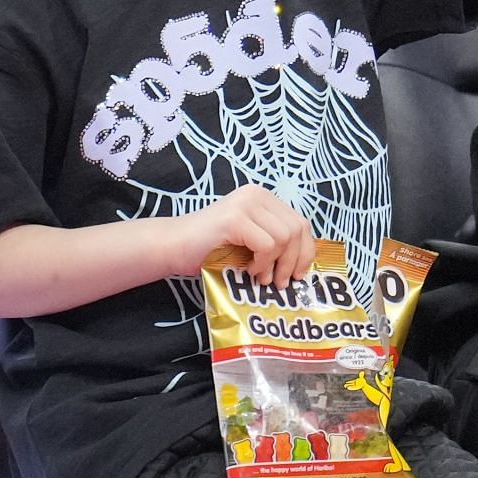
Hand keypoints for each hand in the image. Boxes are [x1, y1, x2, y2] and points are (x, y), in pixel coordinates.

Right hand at [169, 184, 316, 288]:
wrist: (172, 247)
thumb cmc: (209, 250)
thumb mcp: (250, 242)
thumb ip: (273, 242)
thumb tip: (303, 265)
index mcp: (264, 199)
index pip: (300, 222)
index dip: (305, 251)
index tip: (299, 274)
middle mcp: (257, 195)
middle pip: (297, 228)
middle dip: (294, 260)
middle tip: (281, 282)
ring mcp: (245, 204)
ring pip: (285, 237)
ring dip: (276, 264)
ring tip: (260, 278)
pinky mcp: (235, 219)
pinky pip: (267, 245)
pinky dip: (262, 263)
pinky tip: (249, 271)